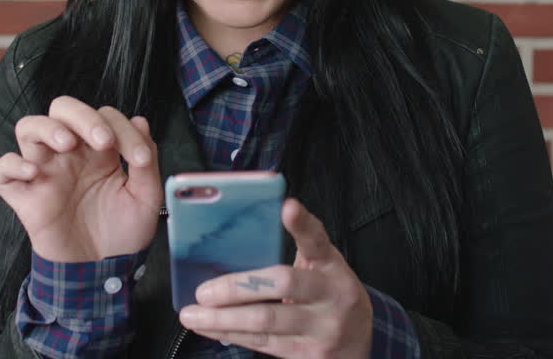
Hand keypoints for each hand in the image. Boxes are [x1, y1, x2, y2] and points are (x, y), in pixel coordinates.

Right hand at [0, 96, 160, 261]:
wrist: (104, 272)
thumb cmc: (124, 234)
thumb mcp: (145, 197)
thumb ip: (146, 159)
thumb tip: (140, 121)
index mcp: (100, 151)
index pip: (103, 116)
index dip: (121, 128)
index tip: (137, 158)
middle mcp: (70, 156)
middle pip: (61, 109)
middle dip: (82, 116)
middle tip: (102, 141)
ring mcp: (46, 174)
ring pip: (27, 128)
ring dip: (46, 127)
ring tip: (67, 144)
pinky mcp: (26, 199)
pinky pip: (0, 172)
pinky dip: (10, 165)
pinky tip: (33, 173)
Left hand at [178, 198, 371, 358]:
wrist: (359, 343)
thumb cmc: (328, 297)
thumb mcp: (322, 271)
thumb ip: (295, 254)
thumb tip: (238, 240)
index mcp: (332, 266)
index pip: (317, 240)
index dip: (302, 223)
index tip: (287, 206)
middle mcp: (332, 294)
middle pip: (282, 283)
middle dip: (236, 287)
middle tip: (204, 291)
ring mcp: (323, 327)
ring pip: (266, 320)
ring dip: (223, 318)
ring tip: (193, 315)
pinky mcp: (309, 353)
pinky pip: (263, 343)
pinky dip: (231, 334)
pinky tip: (211, 329)